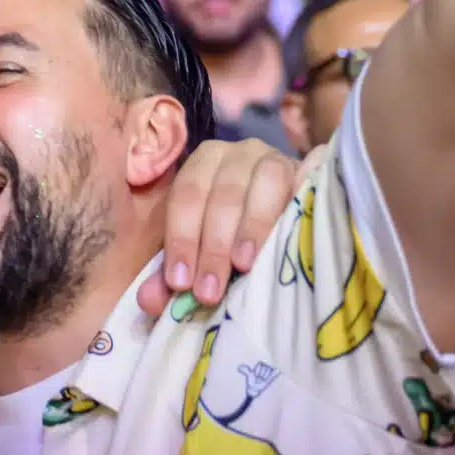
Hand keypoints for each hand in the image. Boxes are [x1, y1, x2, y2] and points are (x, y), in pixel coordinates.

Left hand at [138, 137, 302, 316]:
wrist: (285, 215)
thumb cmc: (232, 236)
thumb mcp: (200, 253)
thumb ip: (174, 275)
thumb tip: (150, 300)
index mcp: (201, 165)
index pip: (185, 196)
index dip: (180, 240)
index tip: (180, 283)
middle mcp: (235, 154)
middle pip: (221, 194)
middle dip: (213, 246)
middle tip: (209, 291)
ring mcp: (272, 158)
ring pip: (261, 182)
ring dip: (250, 227)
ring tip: (243, 266)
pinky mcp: (304, 170)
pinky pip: (297, 183)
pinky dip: (285, 212)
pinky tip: (282, 241)